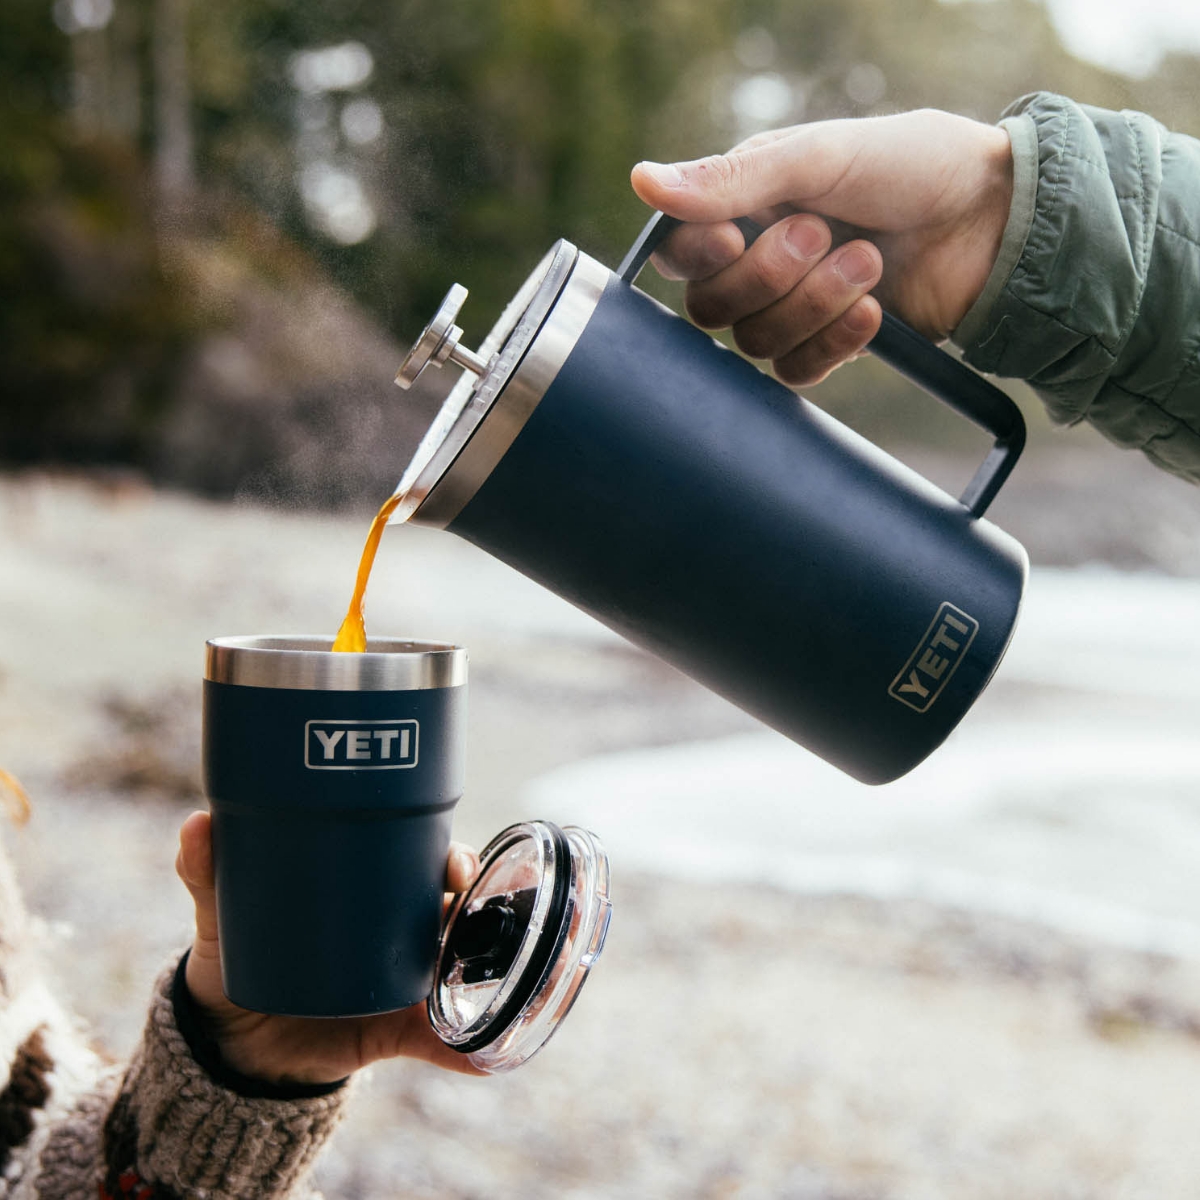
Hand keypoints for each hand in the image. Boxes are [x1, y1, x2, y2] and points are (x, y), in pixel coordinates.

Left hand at [176, 810, 482, 1083]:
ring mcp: (406, 980)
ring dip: (492, 969)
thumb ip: (208, 875)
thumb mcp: (221, 921)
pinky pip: (442, 1040)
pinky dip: (464, 1051)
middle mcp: (400, 929)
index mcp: (372, 892)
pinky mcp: (400, 1031)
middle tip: (465, 902)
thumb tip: (196, 824)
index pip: (425, 860)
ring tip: (498, 975)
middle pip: (458, 906)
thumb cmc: (236, 962)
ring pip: (464, 965)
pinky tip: (481, 1058)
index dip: (451, 855)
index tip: (455, 860)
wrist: (232, 1046)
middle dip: (480, 900)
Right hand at [630, 108, 1013, 385]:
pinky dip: (832, 344)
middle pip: (712, 307)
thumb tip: (641, 181)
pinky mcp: (827, 348)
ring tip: (868, 261)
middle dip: (770, 276)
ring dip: (813, 303)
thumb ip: (732, 180)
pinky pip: (795, 373)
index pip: (681, 253)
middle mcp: (760, 262)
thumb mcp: (820, 158)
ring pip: (755, 342)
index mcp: (746, 208)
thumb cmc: (912, 168)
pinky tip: (872, 312)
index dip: (699, 256)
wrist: (994, 222)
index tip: (736, 235)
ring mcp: (793, 309)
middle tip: (824, 234)